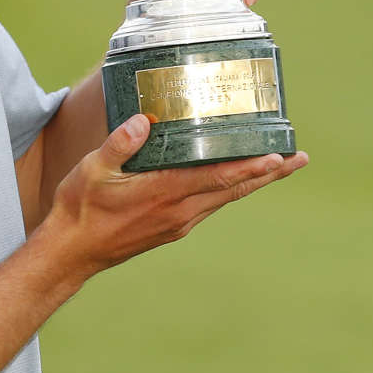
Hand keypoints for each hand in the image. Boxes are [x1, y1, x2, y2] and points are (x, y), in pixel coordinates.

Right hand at [38, 114, 308, 277]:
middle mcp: (180, 211)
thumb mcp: (92, 170)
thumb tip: (143, 120)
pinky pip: (211, 204)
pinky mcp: (174, 227)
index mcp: (164, 194)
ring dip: (255, 181)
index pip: (217, 178)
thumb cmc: (80, 209)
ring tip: (280, 165)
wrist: (72, 253)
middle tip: (300, 158)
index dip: (249, 167)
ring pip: (226, 198)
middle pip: (235, 189)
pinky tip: (236, 179)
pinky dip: (230, 189)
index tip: (277, 157)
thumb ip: (119, 144)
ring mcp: (179, 222)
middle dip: (269, 173)